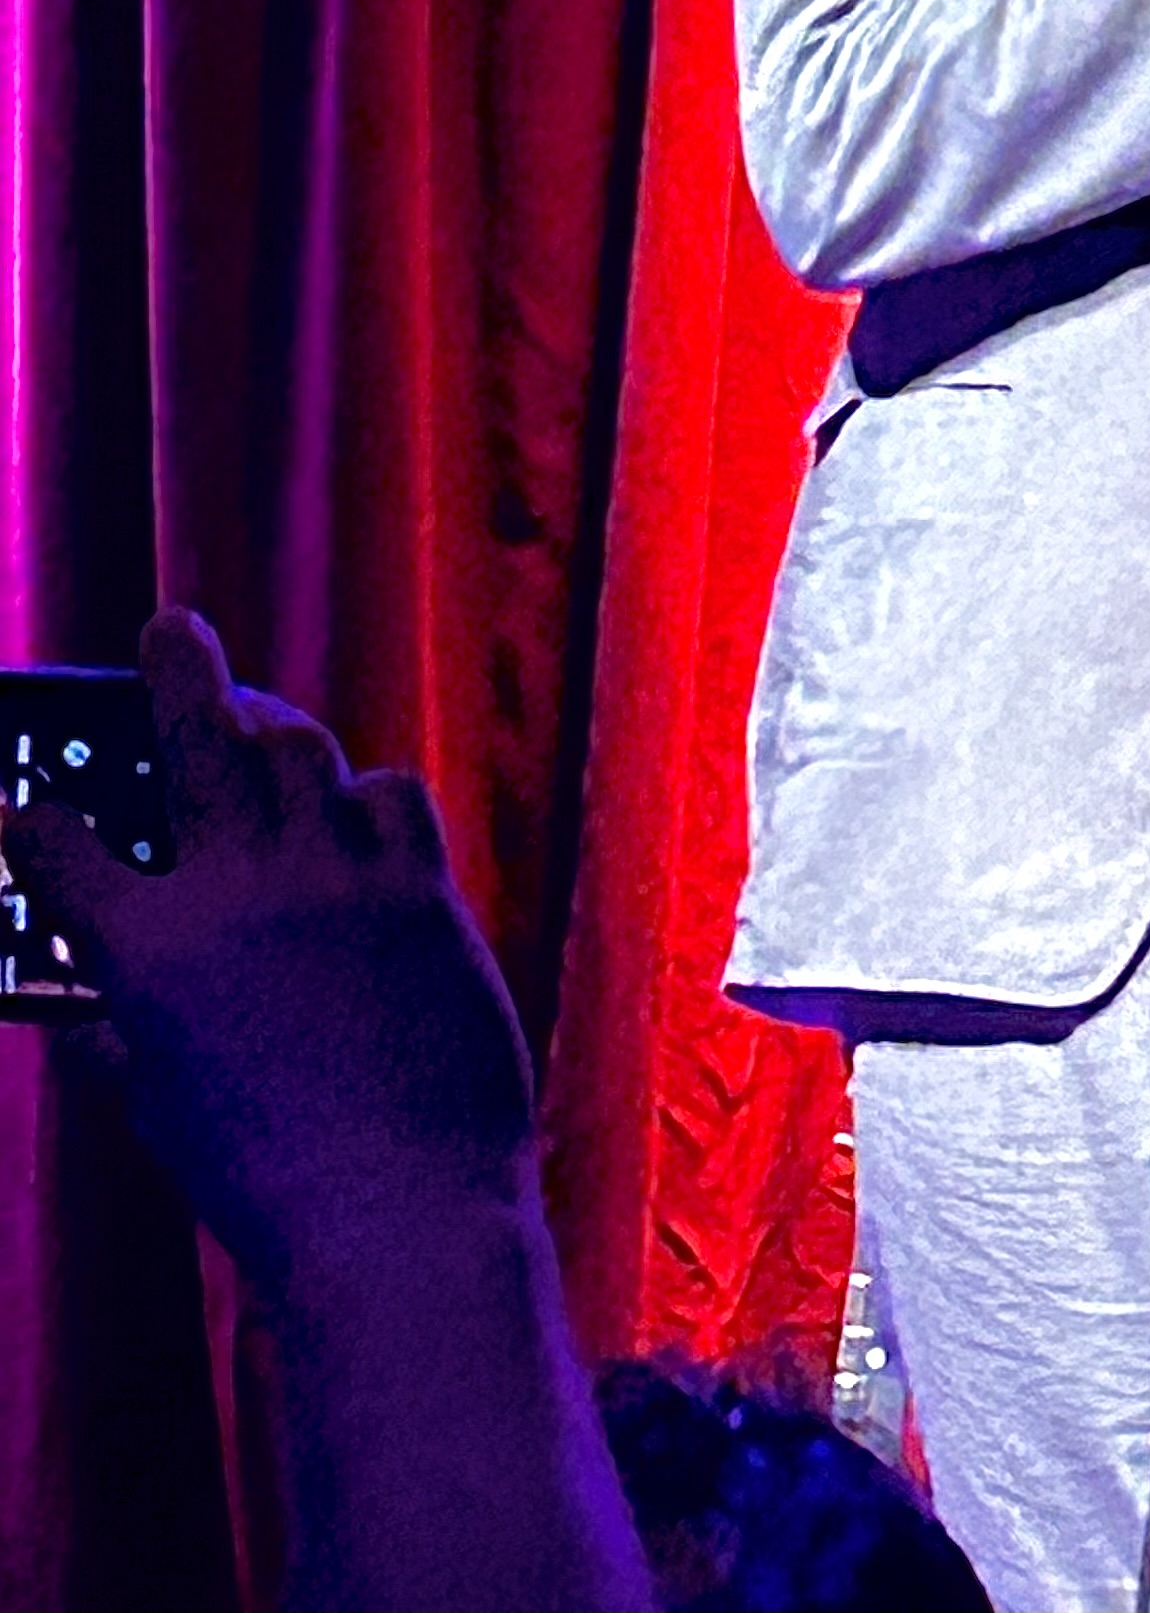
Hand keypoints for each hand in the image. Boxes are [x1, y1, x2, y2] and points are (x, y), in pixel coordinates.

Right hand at [1, 609, 533, 1290]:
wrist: (394, 1215)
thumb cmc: (266, 1185)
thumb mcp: (163, 1114)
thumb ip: (118, 1051)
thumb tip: (73, 1027)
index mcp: (144, 953)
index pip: (61, 853)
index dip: (33, 823)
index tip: (20, 804)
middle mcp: (233, 892)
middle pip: (196, 738)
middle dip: (175, 669)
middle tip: (170, 627)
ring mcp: (331, 878)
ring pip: (299, 750)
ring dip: (276, 732)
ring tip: (262, 722)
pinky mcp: (417, 887)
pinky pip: (390, 794)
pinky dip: (366, 795)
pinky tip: (357, 810)